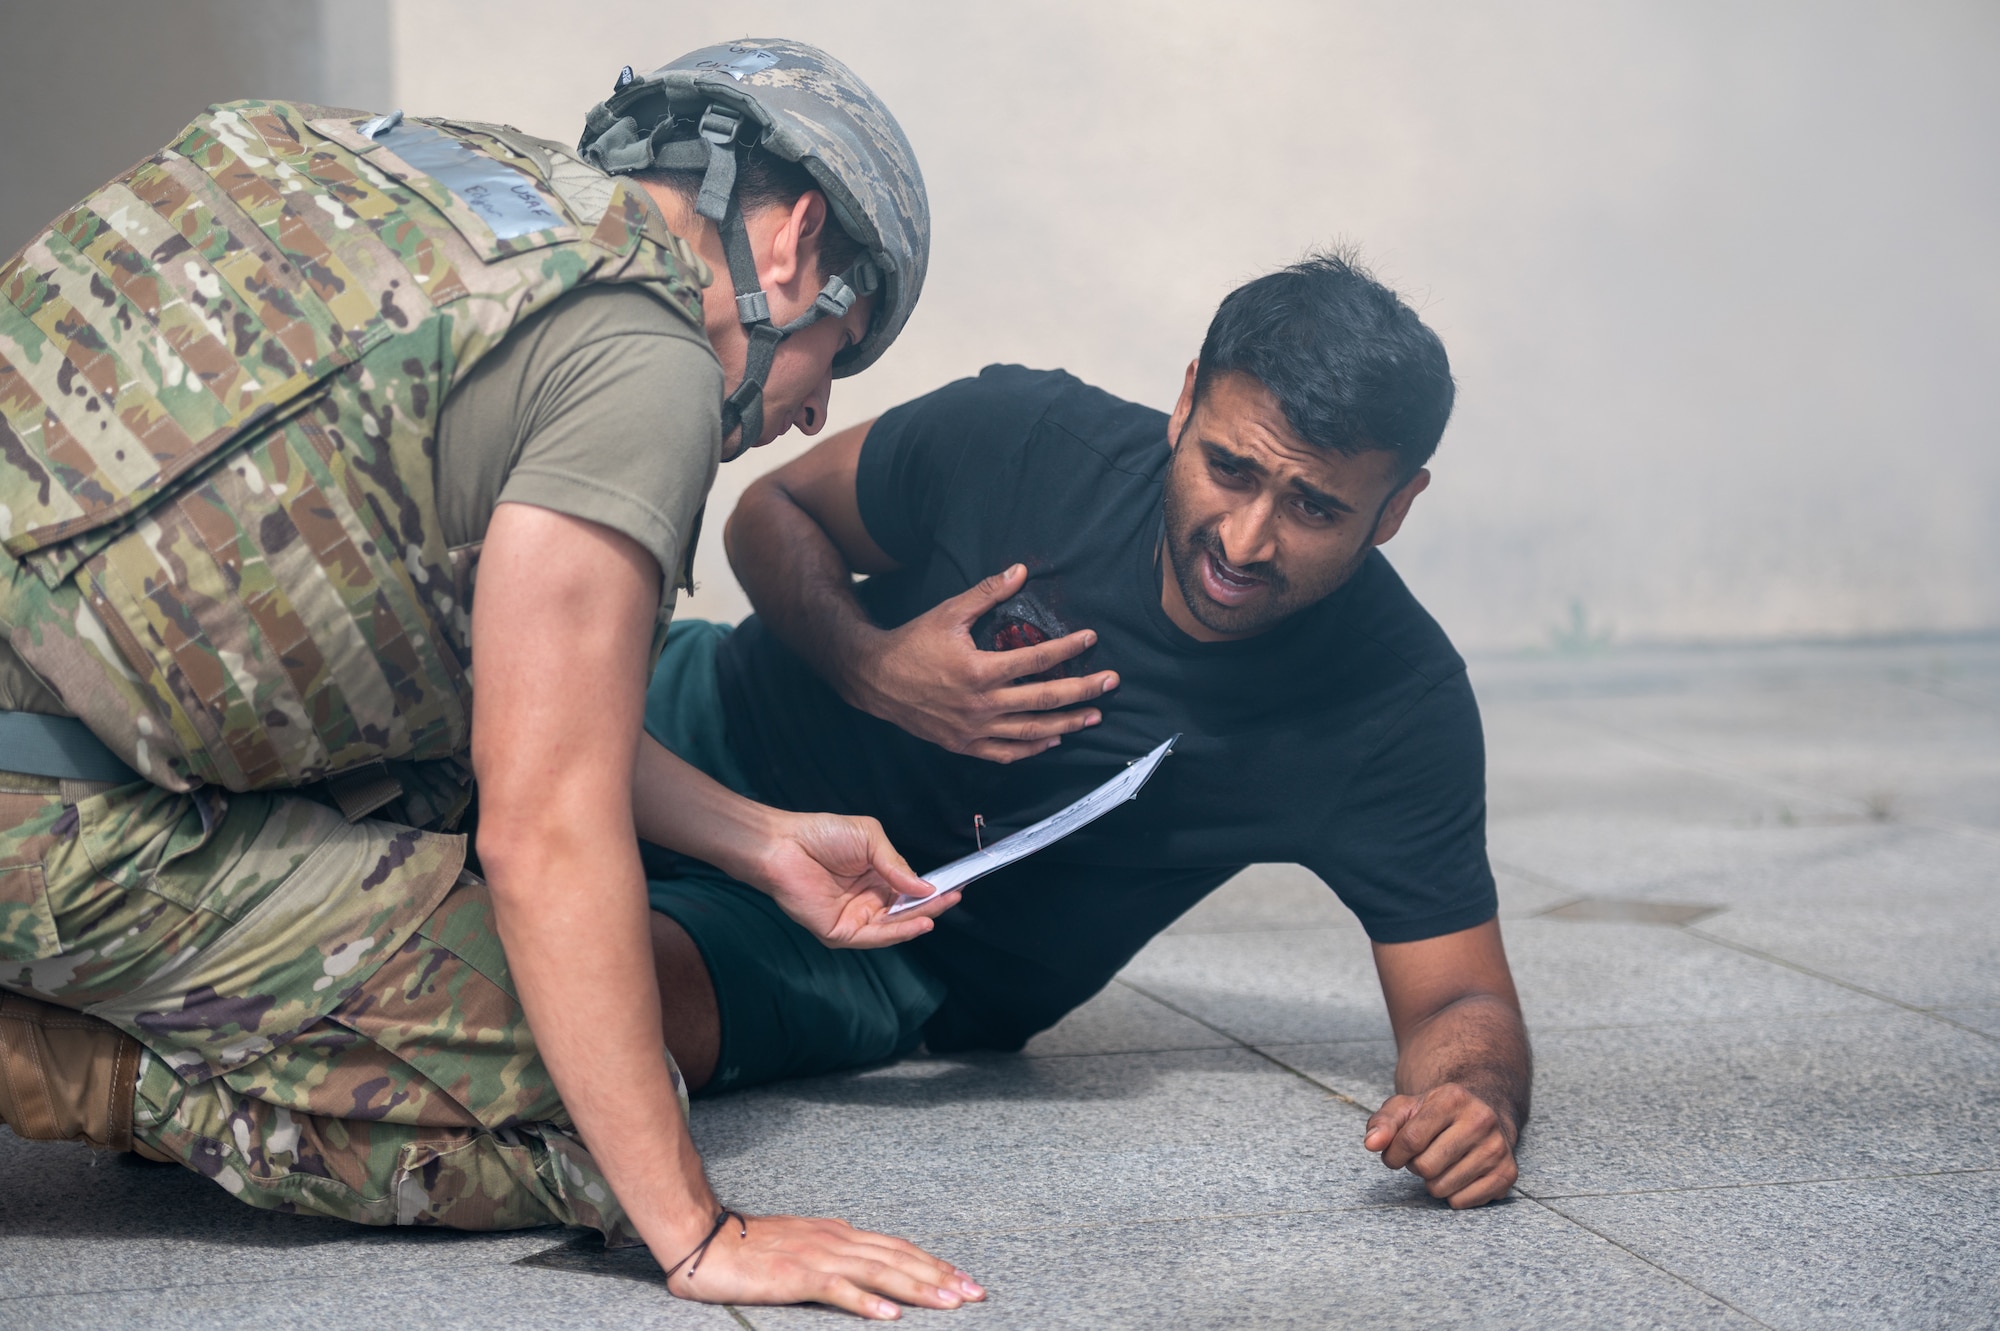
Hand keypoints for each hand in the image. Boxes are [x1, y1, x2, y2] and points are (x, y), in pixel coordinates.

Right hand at [665, 1212, 985, 1318]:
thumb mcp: (803, 1244)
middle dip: (940, 1276)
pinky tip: (890, 1315)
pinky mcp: (796, 1276)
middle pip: (899, 1258)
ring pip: (879, 1272)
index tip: (963, 1278)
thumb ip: (835, 1252)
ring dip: (918, 1287)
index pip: (896, 1248)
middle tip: (975, 1292)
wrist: (705, 1240)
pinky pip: (838, 1290)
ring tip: (949, 1302)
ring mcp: (818, 1257)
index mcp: (839, 1234)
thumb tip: (864, 1260)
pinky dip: (866, 1302)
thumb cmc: (749, 1248)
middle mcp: (836, 1240)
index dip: (932, 1263)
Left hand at [751, 810, 958, 947]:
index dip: (931, 890)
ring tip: (940, 909)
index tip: (955, 886)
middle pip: (905, 911)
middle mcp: (867, 901)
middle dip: (930, 905)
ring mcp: (854, 918)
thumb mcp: (870, 840)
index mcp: (875, 878)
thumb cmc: (823, 835)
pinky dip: (899, 932)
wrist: (784, 845)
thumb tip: (926, 887)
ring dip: (918, 920)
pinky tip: (919, 922)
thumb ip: (897, 865)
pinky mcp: (840, 932)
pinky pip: (874, 936)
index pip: (909, 890)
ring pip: (894, 927)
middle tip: (954, 897)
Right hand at [844, 564, 1118, 763]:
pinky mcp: (964, 745)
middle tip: (1112, 683)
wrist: (875, 678)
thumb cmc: (912, 642)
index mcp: (980, 670)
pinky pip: (1006, 753)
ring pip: (1031, 732)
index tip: (1091, 639)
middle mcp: (981, 705)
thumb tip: (1020, 570)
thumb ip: (987, 593)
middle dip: (1083, 690)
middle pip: (1044, 700)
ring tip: (1094, 716)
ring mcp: (973, 730)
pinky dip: (1032, 749)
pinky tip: (1053, 740)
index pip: (1037, 660)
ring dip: (1067, 724)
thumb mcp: (948, 613)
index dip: (1067, 649)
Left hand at [1364, 1083, 1518, 1207]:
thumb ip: (1382, 1123)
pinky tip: (1457, 1175)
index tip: (1393, 1155)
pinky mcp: (1508, 1174)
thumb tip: (1371, 1144)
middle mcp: (1481, 1120)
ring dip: (1432, 1182)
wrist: (1482, 1114)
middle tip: (1422, 1155)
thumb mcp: (1406, 1108)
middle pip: (1425, 1167)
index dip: (1392, 1154)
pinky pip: (1462, 1202)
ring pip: (1443, 1188)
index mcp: (1452, 1098)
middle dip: (1415, 1167)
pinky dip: (1452, 1195)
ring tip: (1441, 1163)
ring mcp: (1497, 1148)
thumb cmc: (1435, 1114)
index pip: (1409, 1140)